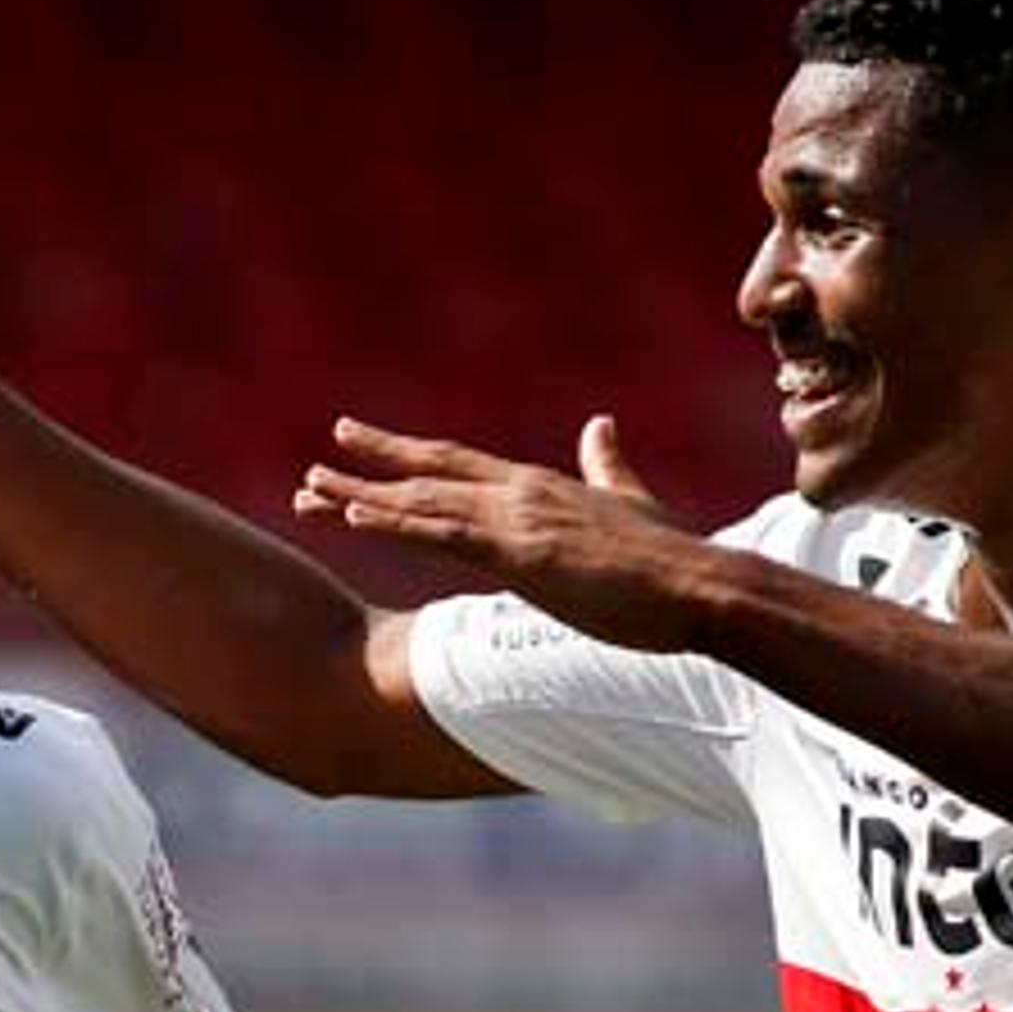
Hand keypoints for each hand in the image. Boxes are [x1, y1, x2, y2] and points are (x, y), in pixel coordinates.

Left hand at [296, 413, 730, 652]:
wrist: (702, 587)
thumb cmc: (672, 558)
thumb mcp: (631, 503)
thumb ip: (608, 465)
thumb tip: (600, 424)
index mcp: (540, 487)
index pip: (460, 466)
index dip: (409, 459)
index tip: (364, 448)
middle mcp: (520, 493)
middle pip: (429, 473)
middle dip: (370, 467)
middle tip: (316, 464)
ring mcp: (517, 520)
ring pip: (421, 502)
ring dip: (360, 496)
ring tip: (310, 490)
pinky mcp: (519, 554)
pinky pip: (440, 534)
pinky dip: (392, 521)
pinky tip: (351, 517)